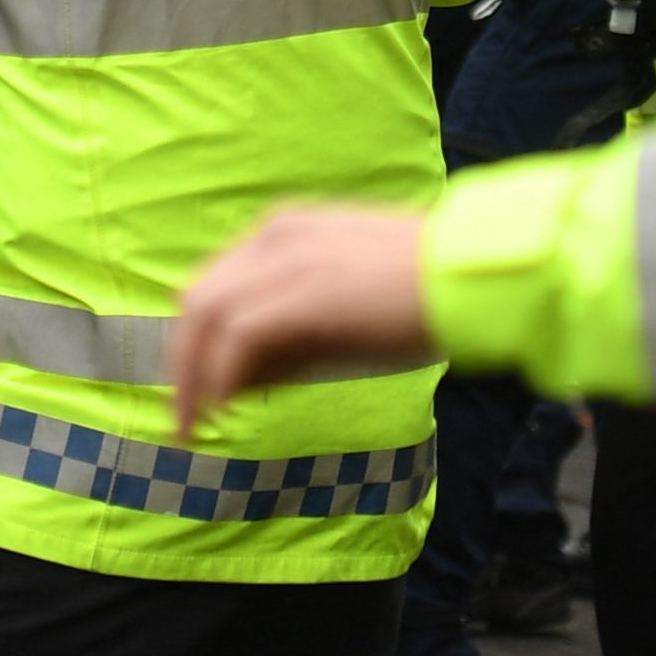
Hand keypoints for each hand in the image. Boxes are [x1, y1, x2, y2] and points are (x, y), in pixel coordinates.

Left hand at [168, 205, 439, 429]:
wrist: (474, 278)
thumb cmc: (424, 298)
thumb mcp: (345, 312)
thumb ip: (293, 337)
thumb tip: (243, 381)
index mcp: (282, 232)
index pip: (213, 285)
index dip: (195, 340)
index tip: (195, 387)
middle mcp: (273, 237)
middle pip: (196, 298)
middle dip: (182, 360)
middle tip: (185, 414)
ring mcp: (286, 259)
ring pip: (205, 315)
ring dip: (191, 375)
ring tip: (194, 424)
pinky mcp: (304, 293)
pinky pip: (236, 336)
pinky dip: (218, 375)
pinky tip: (222, 410)